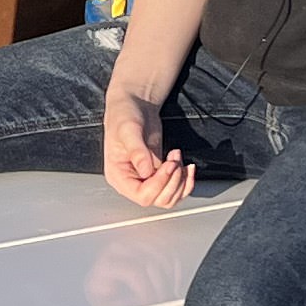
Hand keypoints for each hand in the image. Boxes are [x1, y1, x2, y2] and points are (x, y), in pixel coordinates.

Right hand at [102, 92, 197, 210]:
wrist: (134, 105)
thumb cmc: (124, 115)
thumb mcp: (128, 130)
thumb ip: (137, 151)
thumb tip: (145, 171)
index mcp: (119, 176)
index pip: (142, 195)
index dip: (159, 184)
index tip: (168, 164)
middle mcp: (132, 181)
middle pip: (159, 200)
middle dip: (173, 181)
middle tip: (174, 160)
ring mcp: (147, 179)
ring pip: (170, 197)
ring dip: (181, 180)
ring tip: (177, 158)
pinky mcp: (160, 173)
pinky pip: (176, 188)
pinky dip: (186, 180)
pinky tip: (186, 166)